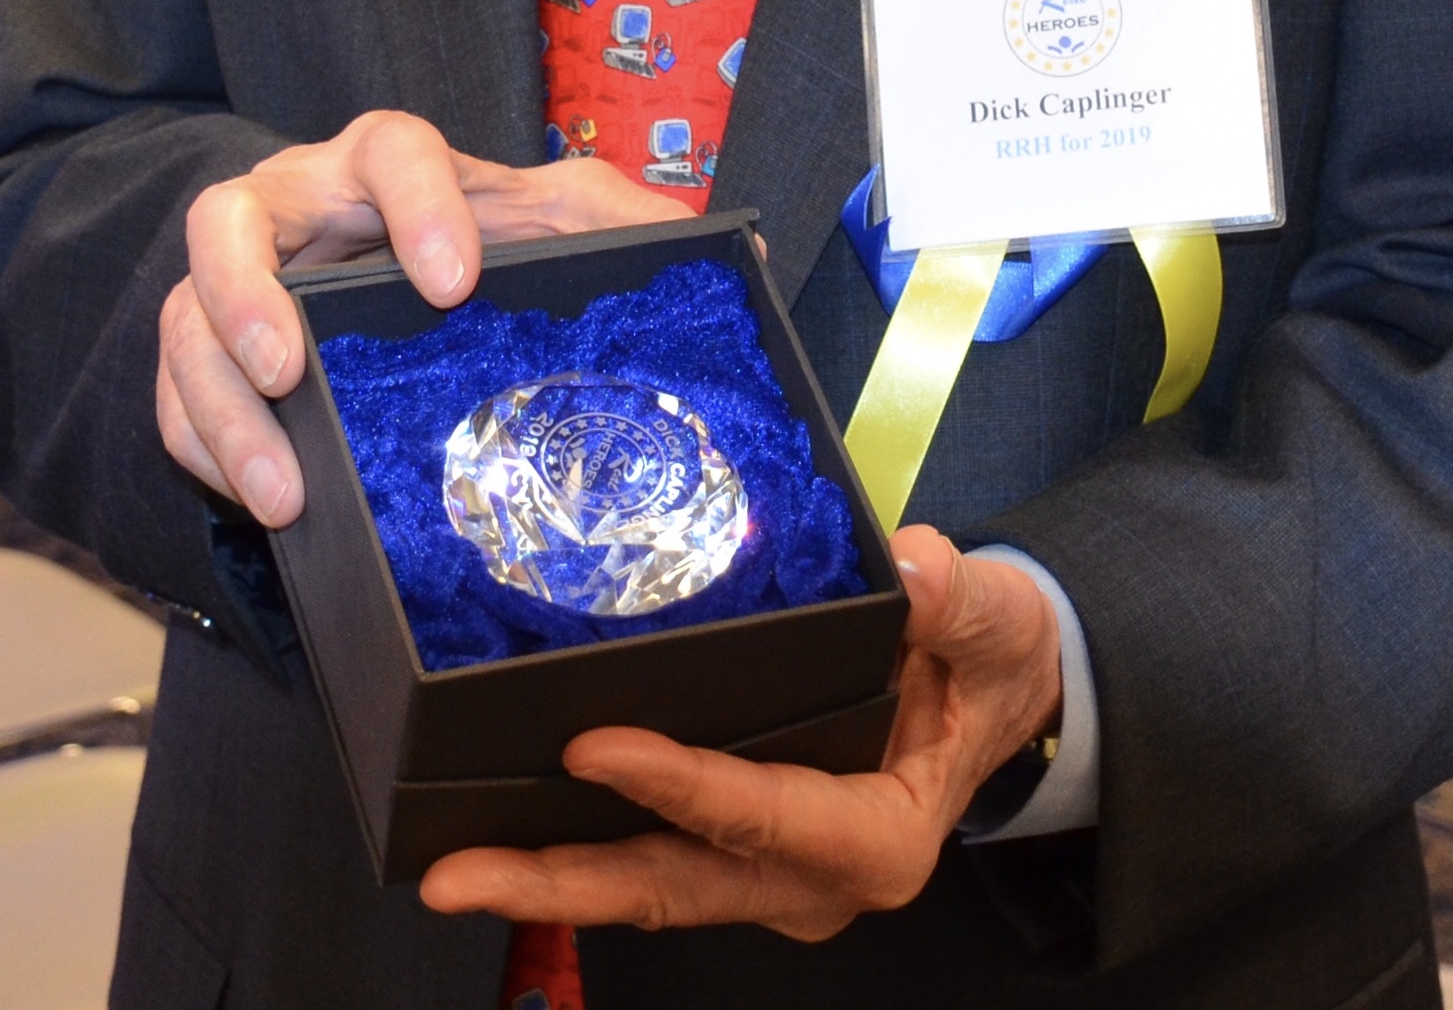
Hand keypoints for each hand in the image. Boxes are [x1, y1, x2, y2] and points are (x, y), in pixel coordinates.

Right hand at [157, 113, 692, 527]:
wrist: (387, 281)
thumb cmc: (479, 247)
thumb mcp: (554, 229)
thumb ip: (627, 228)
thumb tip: (741, 251)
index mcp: (384, 165)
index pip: (388, 146)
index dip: (415, 201)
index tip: (455, 279)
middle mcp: (295, 208)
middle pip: (229, 215)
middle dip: (246, 293)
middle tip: (293, 366)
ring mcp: (234, 282)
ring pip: (184, 319)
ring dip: (222, 404)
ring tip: (282, 490)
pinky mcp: (202, 356)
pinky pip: (171, 399)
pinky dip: (202, 450)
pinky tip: (256, 501)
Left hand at [419, 527, 1062, 941]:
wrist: (1005, 693)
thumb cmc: (995, 656)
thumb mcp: (994, 617)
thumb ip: (955, 598)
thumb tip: (913, 566)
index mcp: (880, 837)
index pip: (761, 815)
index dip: (678, 784)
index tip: (591, 746)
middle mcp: (815, 878)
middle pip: (674, 885)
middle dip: (560, 882)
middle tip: (454, 872)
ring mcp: (772, 876)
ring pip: (649, 886)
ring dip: (549, 878)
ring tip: (447, 868)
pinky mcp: (741, 852)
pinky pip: (653, 859)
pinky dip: (579, 848)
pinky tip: (503, 822)